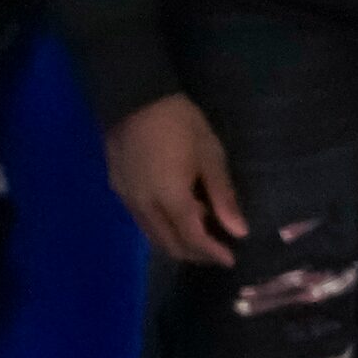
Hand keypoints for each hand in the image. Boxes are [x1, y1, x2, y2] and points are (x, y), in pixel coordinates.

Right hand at [104, 92, 247, 266]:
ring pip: (153, 237)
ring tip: (203, 234)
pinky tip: (179, 214)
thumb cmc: (180, 123)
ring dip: (178, 242)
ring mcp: (127, 201)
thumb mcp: (210, 154)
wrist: (134, 98)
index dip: (211, 253)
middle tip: (218, 251)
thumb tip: (239, 231)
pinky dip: (163, 227)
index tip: (230, 260)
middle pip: (169, 245)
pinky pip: (143, 222)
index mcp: (170, 199)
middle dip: (195, 254)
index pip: (192, 239)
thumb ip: (223, 196)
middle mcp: (144, 208)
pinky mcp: (119, 191)